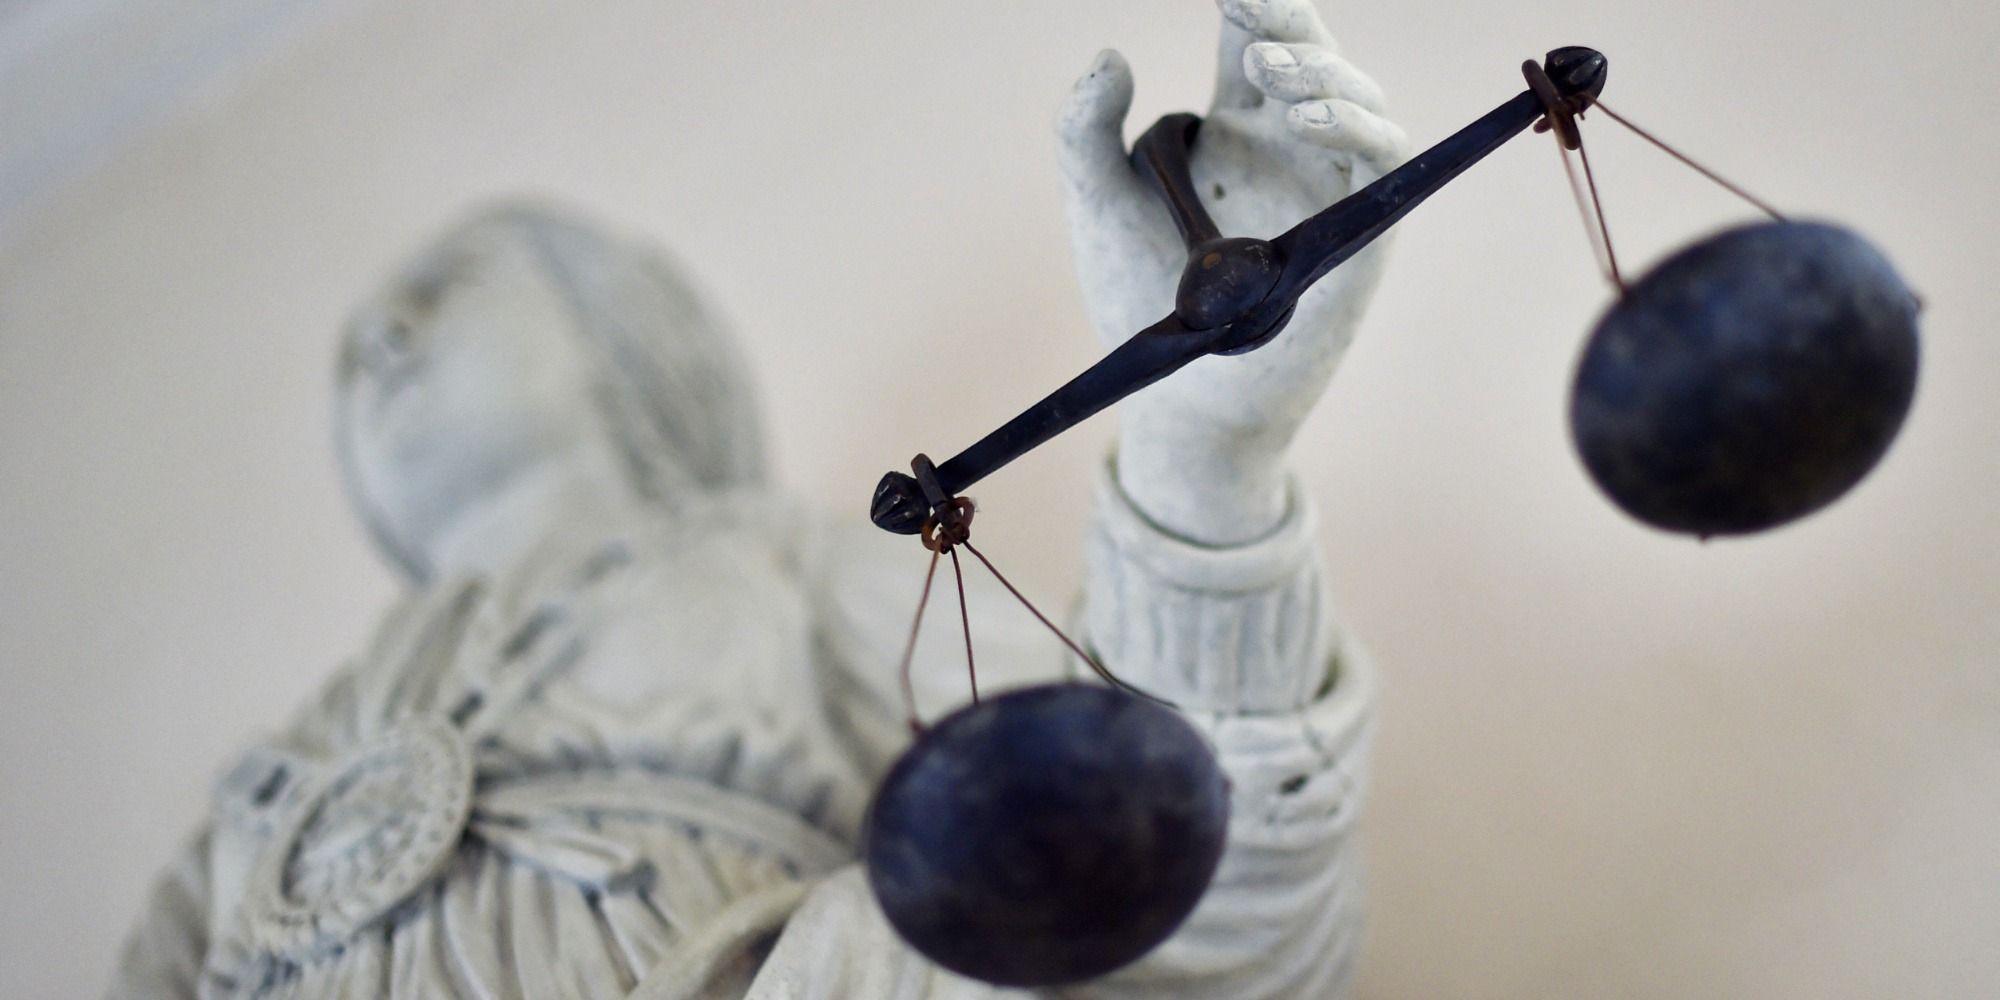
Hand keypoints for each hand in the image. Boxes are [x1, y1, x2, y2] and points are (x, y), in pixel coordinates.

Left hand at [1057, 0, 1407, 544]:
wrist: (1175, 393)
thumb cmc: (1139, 296)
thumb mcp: (1096, 204)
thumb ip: (1083, 132)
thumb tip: (1109, 55)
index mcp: (1233, 122)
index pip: (1251, 35)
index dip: (1250, 1)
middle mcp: (1289, 143)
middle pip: (1311, 52)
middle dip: (1286, 17)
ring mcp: (1330, 184)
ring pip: (1357, 95)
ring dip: (1318, 69)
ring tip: (1261, 64)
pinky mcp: (1359, 231)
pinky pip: (1380, 160)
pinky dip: (1351, 127)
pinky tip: (1301, 117)